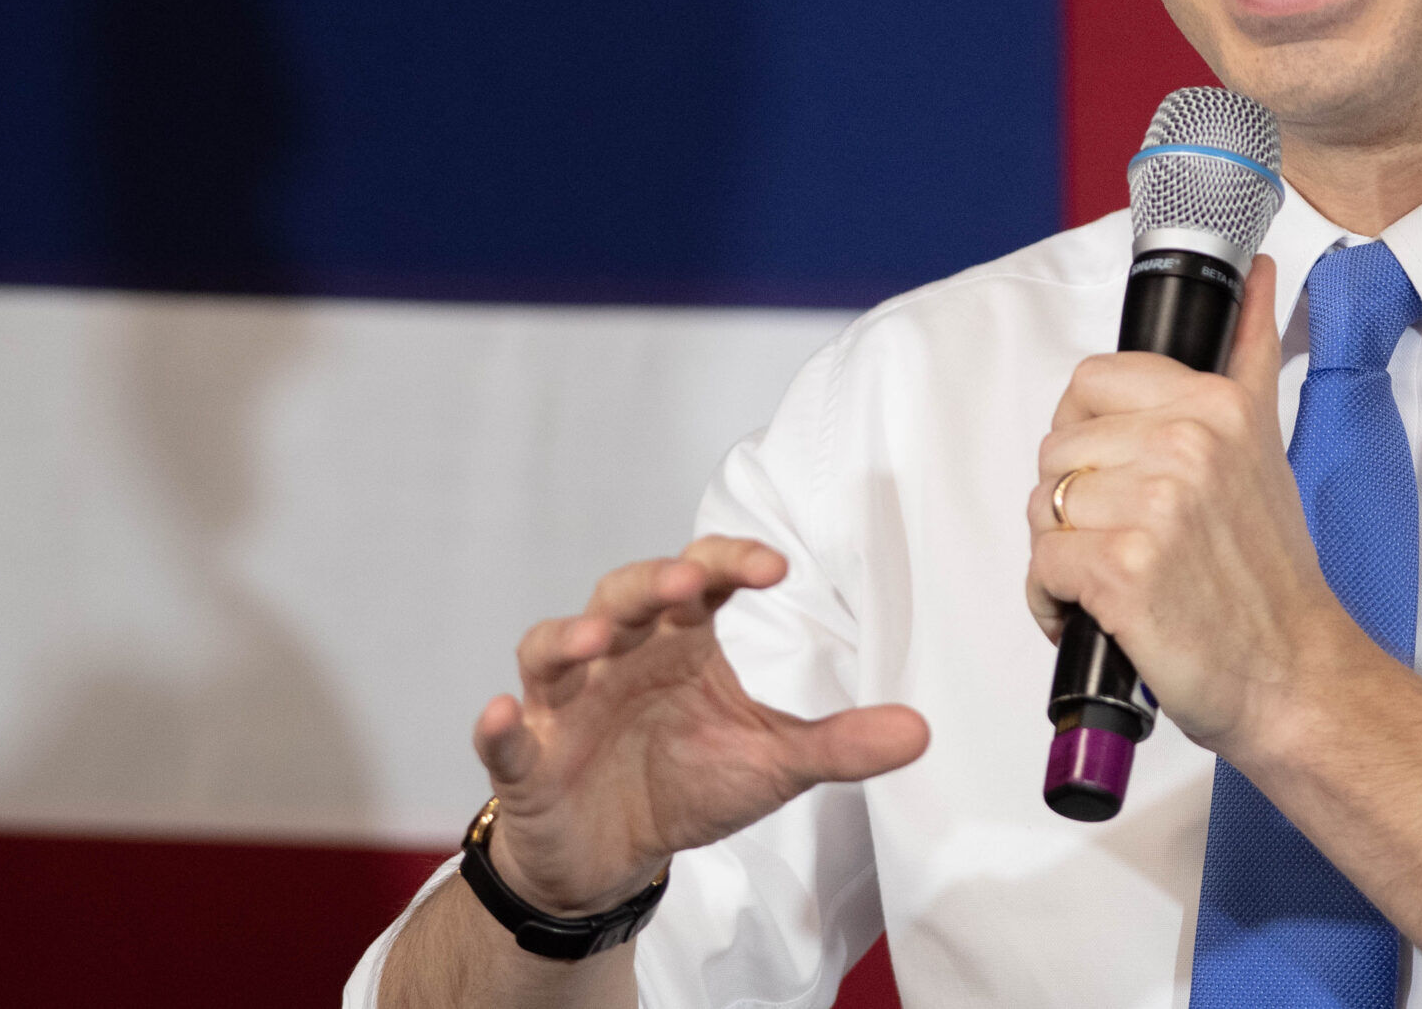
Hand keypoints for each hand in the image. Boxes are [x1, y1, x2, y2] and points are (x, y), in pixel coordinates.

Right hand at [470, 537, 928, 917]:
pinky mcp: (527, 758)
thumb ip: (840, 745)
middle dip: (653, 584)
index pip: (704, 576)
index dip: (733, 561)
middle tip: (691, 585)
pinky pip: (506, 736)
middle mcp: (619, 654)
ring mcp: (565, 702)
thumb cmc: (688, 783)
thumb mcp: (772, 765)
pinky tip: (500, 713)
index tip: (776, 567)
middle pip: (626, 594)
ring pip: (553, 648)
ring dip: (572, 638)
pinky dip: (499, 725)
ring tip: (597, 639)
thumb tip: (922, 731)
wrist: (615, 858)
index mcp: (681, 641)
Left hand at [1025, 256, 1368, 759]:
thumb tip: (1258, 273)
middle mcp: (1187, 444)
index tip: (1117, 475)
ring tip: (1113, 579)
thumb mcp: (1266, 444)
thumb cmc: (1268, 574)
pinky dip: (1054, 602)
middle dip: (1072, 501)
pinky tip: (1097, 613)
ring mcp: (1155, 506)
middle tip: (1122, 538)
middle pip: (1056, 448)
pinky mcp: (1123, 570)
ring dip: (1061, 554)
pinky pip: (1042, 566)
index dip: (1087, 437)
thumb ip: (1250, 352)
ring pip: (1042, 507)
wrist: (1292, 673)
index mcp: (1215, 404)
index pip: (1088, 383)